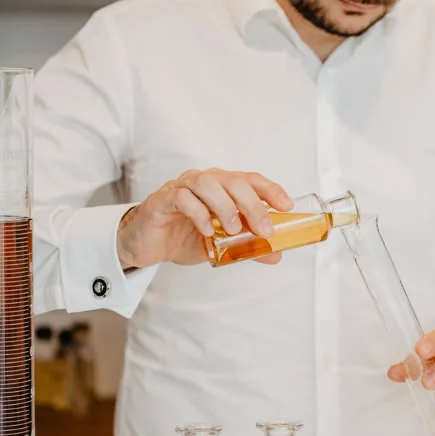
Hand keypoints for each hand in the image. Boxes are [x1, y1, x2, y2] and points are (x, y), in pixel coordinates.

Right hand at [117, 170, 292, 269]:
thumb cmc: (184, 236)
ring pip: (206, 183)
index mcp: (221, 187)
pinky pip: (181, 198)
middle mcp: (204, 181)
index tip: (287, 206)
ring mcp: (181, 187)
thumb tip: (275, 254)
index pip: (250, 180)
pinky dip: (198, 213)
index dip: (270, 190)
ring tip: (234, 230)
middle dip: (253, 204)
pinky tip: (207, 231)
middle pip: (233, 181)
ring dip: (225, 206)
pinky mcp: (162, 200)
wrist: (147, 245)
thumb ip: (247, 247)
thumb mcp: (221, 245)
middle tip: (264, 229)